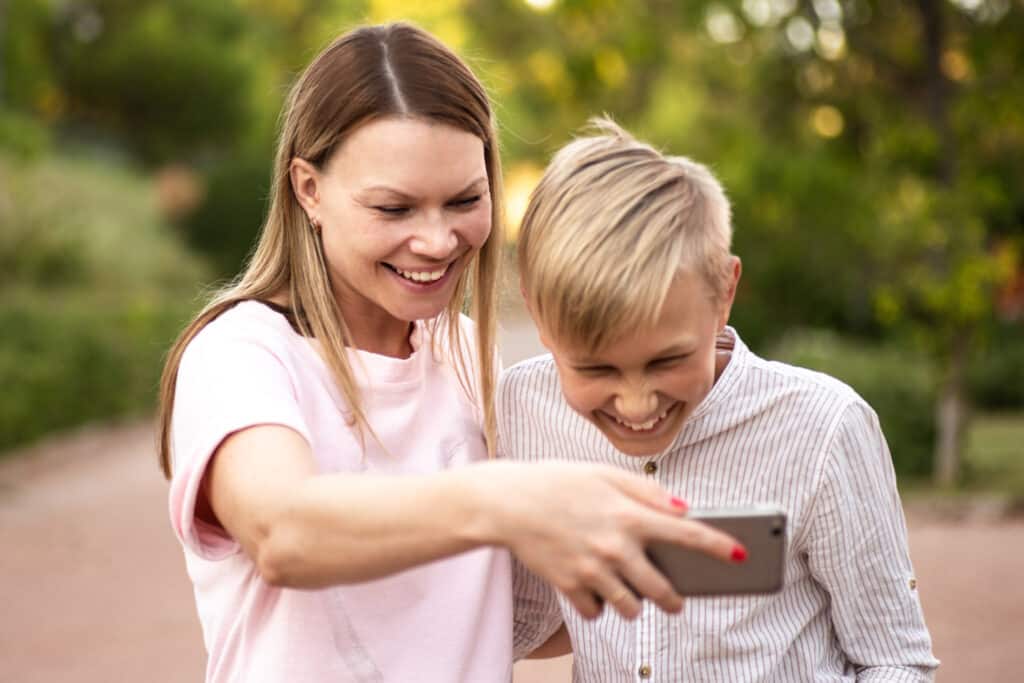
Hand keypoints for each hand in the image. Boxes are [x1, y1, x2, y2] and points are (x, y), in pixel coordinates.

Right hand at [476, 461, 741, 619]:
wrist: (508, 502)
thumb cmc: (558, 482)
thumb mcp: (604, 474)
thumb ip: (647, 492)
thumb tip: (684, 508)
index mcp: (629, 515)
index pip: (687, 534)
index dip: (719, 545)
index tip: (741, 554)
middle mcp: (615, 547)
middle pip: (662, 589)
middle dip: (673, 599)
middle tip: (674, 600)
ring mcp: (592, 570)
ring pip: (630, 608)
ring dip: (634, 604)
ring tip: (626, 591)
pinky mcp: (570, 586)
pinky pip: (595, 611)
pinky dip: (598, 605)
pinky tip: (592, 589)